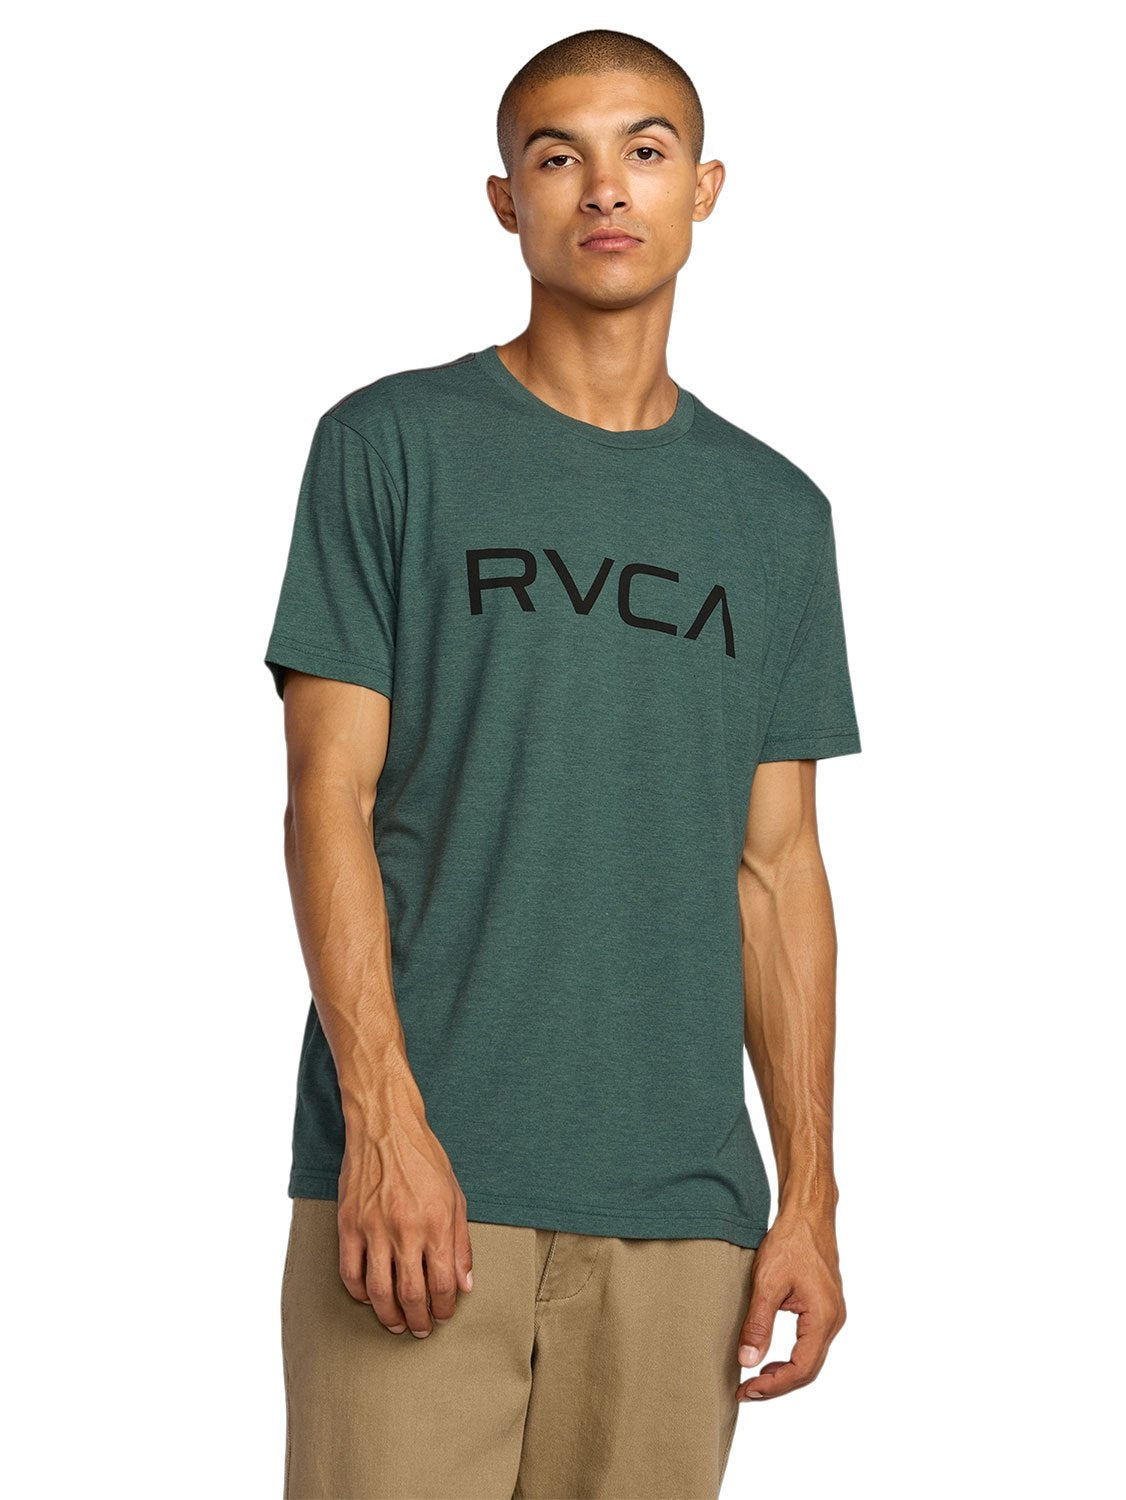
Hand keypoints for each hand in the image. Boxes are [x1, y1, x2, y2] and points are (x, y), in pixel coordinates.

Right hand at [336, 1106, 473, 1337]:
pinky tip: (369, 1297)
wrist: (385, 1126)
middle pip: (411, 1295)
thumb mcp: (455, 1196)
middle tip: (420, 1329)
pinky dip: (359, 1293)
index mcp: (436, 1223)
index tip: (442, 1314)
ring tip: (396, 1323)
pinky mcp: (349, 1224)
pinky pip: (350, 1272)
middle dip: (418, 1321)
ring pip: (378, 1292)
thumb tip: (464, 1284)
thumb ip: (461, 1243)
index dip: (443, 1308)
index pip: (442, 1284)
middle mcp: (405, 1229)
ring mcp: (373, 1228)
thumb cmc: (424, 1158)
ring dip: (388, 1316)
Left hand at [736, 1210, 845, 1398]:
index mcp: (823, 1318)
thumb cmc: (790, 1242)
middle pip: (808, 1370)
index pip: (801, 1369)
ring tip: (755, 1380)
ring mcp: (833, 1315)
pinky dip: (792, 1358)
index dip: (773, 1385)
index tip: (746, 1389)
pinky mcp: (826, 1308)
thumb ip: (758, 1324)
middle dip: (777, 1385)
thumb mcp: (767, 1282)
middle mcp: (834, 1321)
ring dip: (785, 1374)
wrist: (808, 1215)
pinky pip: (812, 1344)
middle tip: (746, 1391)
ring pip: (811, 1360)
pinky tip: (772, 1359)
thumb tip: (748, 1362)